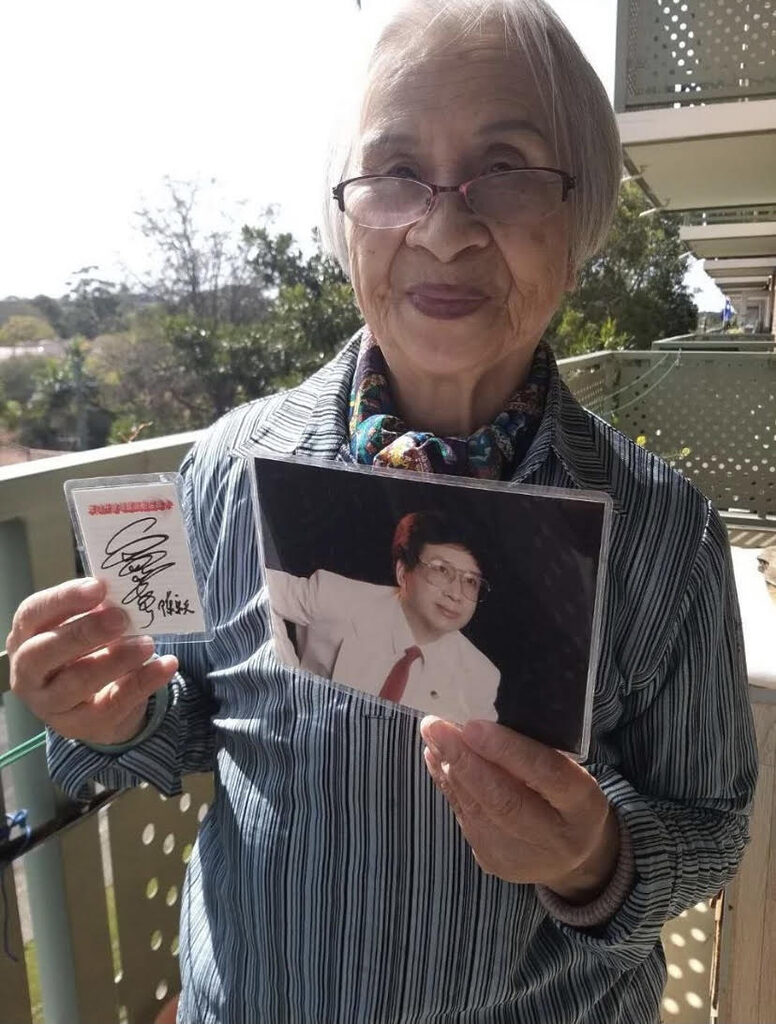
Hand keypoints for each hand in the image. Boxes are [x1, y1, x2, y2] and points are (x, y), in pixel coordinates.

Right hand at [7, 578, 177, 745]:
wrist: (94, 704)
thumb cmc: (85, 651)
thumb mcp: (85, 628)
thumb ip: (98, 611)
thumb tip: (125, 594)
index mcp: (25, 637)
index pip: (33, 613)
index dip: (64, 599)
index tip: (98, 587)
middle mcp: (28, 674)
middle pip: (44, 652)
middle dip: (84, 632)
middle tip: (120, 617)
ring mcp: (50, 705)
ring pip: (78, 682)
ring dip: (116, 660)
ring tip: (147, 643)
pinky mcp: (81, 726)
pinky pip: (113, 704)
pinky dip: (144, 681)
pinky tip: (167, 664)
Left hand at [420, 717, 618, 902]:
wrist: (572, 858)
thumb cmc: (567, 797)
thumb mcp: (571, 771)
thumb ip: (539, 750)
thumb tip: (485, 716)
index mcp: (582, 805)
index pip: (546, 774)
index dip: (508, 750)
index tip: (473, 726)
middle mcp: (554, 836)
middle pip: (503, 799)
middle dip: (464, 759)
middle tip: (437, 726)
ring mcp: (520, 856)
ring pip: (477, 809)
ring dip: (449, 768)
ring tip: (432, 735)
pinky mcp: (492, 862)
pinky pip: (464, 816)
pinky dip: (447, 784)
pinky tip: (435, 758)